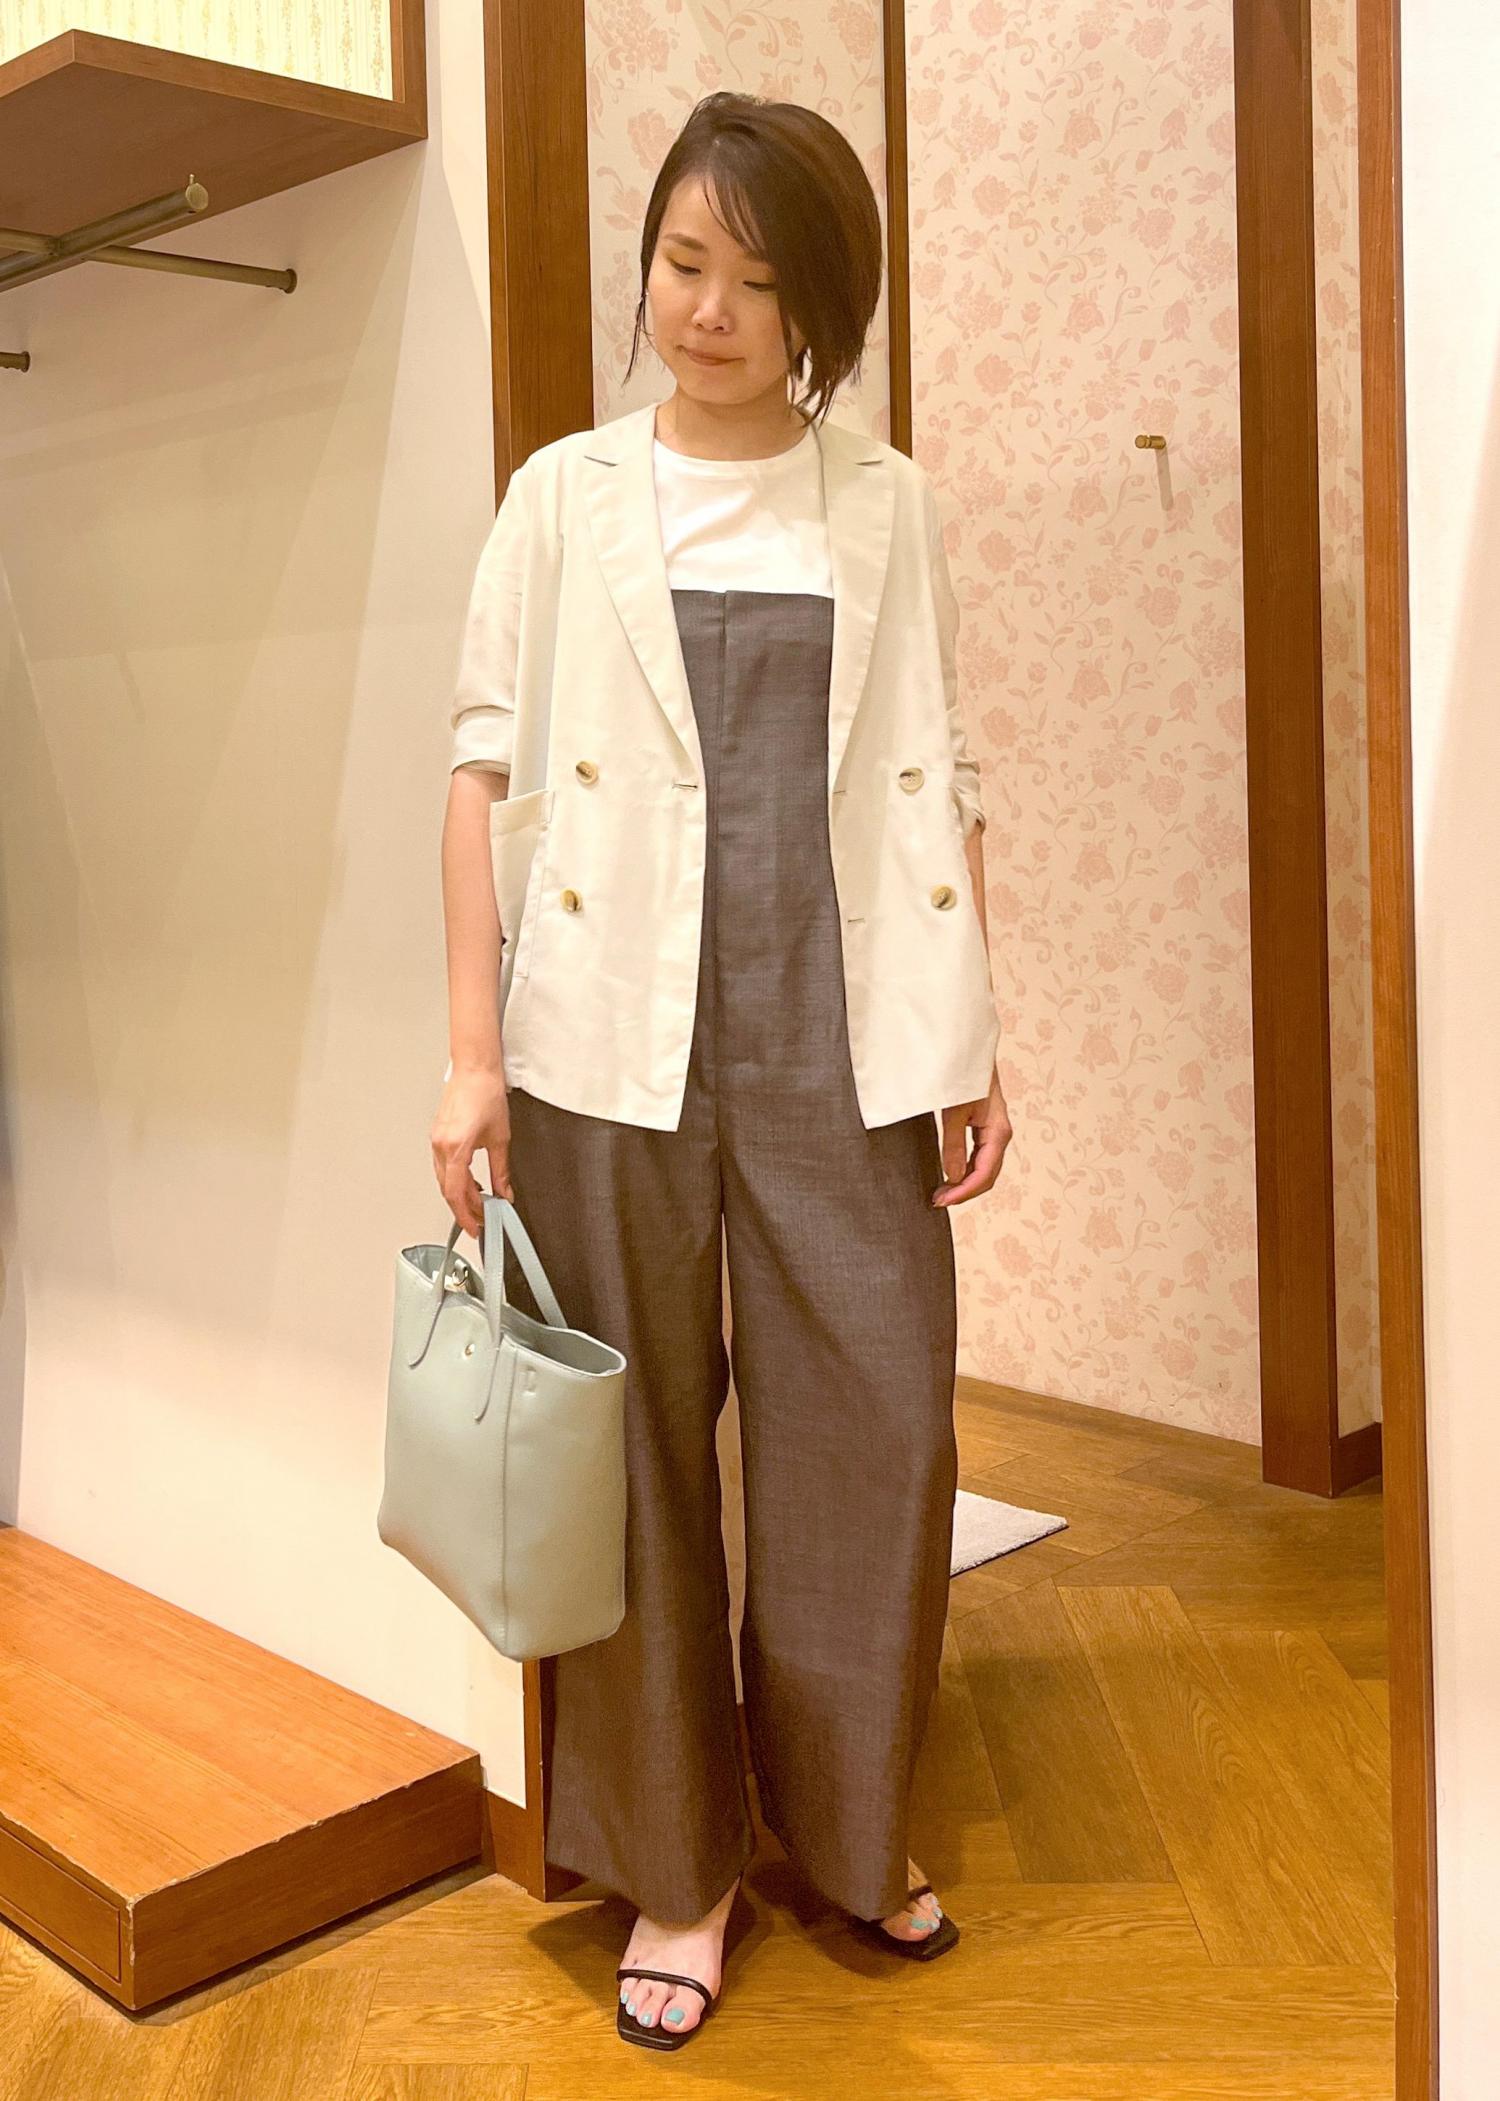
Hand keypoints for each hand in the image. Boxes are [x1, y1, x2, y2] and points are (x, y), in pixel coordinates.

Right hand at [431, 1060, 512, 1239]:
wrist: (475, 1069)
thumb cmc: (486, 1094)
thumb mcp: (500, 1138)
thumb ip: (501, 1171)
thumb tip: (504, 1192)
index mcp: (455, 1147)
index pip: (456, 1192)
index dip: (465, 1214)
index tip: (475, 1228)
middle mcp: (440, 1145)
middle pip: (447, 1189)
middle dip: (464, 1208)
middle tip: (480, 1221)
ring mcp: (436, 1140)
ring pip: (443, 1179)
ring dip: (460, 1194)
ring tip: (479, 1204)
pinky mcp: (437, 1135)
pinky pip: (442, 1166)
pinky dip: (455, 1179)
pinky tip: (469, 1182)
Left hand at [932, 1065, 1011, 1206]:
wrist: (969, 1051)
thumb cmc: (964, 1075)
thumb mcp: (954, 1111)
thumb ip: (953, 1145)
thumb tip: (953, 1176)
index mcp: (998, 1132)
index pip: (983, 1174)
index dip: (963, 1192)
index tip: (941, 1201)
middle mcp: (1000, 1134)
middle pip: (987, 1176)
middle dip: (963, 1192)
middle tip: (937, 1200)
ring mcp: (995, 1132)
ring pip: (984, 1168)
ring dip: (964, 1183)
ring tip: (942, 1192)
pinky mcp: (986, 1127)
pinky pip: (979, 1157)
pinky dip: (966, 1170)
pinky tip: (951, 1175)